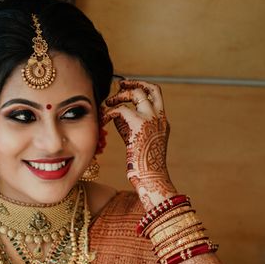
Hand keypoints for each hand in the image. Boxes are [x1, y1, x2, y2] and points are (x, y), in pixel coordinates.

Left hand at [103, 79, 174, 204]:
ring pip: (138, 93)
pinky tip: (103, 119)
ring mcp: (153, 120)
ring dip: (120, 95)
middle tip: (120, 84)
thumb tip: (113, 114)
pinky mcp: (140, 125)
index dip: (141, 89)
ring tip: (107, 103)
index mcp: (162, 123)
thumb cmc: (143, 169)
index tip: (126, 90)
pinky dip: (109, 112)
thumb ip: (128, 126)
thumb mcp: (136, 142)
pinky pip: (121, 109)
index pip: (155, 97)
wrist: (152, 181)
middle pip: (153, 89)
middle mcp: (160, 118)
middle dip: (135, 83)